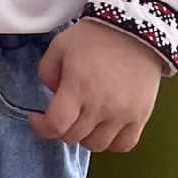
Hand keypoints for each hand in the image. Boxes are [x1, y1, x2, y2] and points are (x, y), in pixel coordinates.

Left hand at [31, 20, 164, 151]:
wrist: (135, 31)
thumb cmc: (93, 38)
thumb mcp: (59, 47)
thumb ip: (47, 72)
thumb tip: (54, 94)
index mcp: (78, 87)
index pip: (56, 125)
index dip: (41, 128)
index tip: (36, 118)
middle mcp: (101, 106)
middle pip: (74, 137)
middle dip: (60, 129)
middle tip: (60, 114)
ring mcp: (124, 114)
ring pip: (97, 145)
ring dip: (84, 137)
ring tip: (82, 121)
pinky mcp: (141, 117)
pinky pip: (124, 144)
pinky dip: (110, 142)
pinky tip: (103, 129)